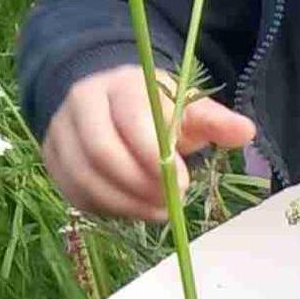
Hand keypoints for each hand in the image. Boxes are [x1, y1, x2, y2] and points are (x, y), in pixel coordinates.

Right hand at [41, 63, 254, 222]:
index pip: (130, 122)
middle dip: (139, 186)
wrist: (107, 98)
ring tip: (158, 212)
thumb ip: (213, 121)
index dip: (155, 158)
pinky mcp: (53, 158)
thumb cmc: (155, 106)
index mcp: (120, 86)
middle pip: (100, 152)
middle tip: (170, 203)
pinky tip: (134, 210)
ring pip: (83, 176)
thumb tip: (245, 131)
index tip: (182, 183)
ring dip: (123, 203)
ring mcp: (61, 132)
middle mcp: (82, 105)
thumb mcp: (186, 106)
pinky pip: (73, 191)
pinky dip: (105, 208)